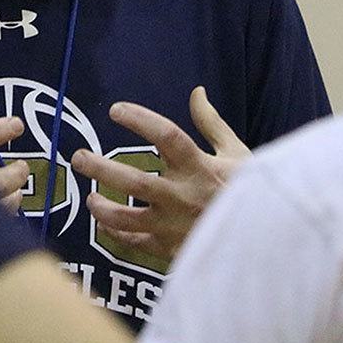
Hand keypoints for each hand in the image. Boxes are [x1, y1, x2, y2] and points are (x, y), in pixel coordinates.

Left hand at [70, 86, 250, 260]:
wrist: (264, 243)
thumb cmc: (251, 193)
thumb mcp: (237, 154)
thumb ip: (211, 124)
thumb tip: (196, 92)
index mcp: (200, 167)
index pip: (166, 136)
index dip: (140, 119)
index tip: (116, 110)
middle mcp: (183, 196)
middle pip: (133, 181)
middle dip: (100, 168)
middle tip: (78, 157)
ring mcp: (174, 226)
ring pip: (126, 218)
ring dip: (101, 208)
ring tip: (89, 197)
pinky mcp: (170, 250)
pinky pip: (133, 244)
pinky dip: (115, 235)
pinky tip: (104, 225)